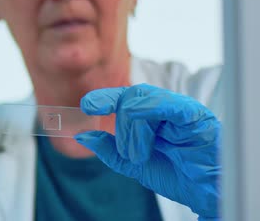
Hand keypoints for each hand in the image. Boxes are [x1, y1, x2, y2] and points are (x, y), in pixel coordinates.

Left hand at [74, 84, 220, 219]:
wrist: (206, 193)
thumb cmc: (177, 175)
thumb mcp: (134, 164)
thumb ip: (109, 150)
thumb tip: (83, 136)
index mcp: (149, 116)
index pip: (123, 98)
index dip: (104, 98)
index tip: (86, 105)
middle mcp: (163, 108)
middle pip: (131, 96)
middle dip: (119, 121)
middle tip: (127, 152)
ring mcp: (179, 109)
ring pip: (144, 99)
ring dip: (133, 129)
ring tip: (139, 155)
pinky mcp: (196, 116)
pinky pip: (170, 104)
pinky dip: (150, 110)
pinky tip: (139, 123)